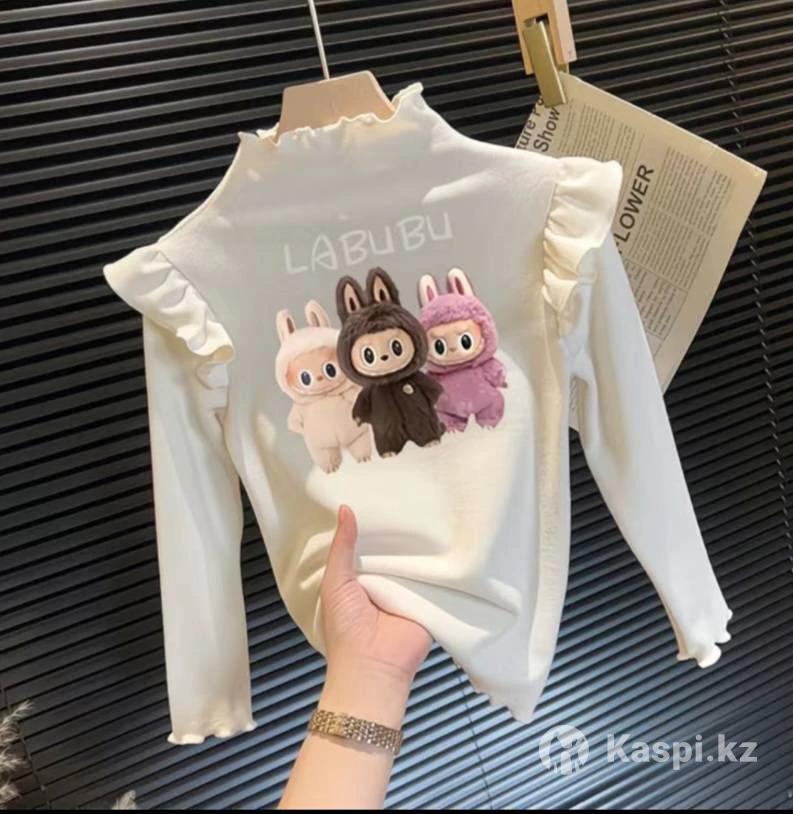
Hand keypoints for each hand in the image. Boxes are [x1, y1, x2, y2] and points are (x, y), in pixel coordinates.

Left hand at [318, 506, 431, 725]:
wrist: (373, 667)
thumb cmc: (346, 628)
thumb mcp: (336, 582)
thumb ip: (342, 547)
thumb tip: (345, 509)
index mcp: (359, 578)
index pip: (367, 544)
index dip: (372, 524)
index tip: (380, 493)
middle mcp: (384, 583)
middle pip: (394, 551)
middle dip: (400, 531)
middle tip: (411, 492)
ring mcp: (408, 592)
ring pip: (415, 563)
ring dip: (422, 546)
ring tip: (432, 508)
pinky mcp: (429, 602)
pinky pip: (435, 579)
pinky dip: (439, 566)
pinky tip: (448, 540)